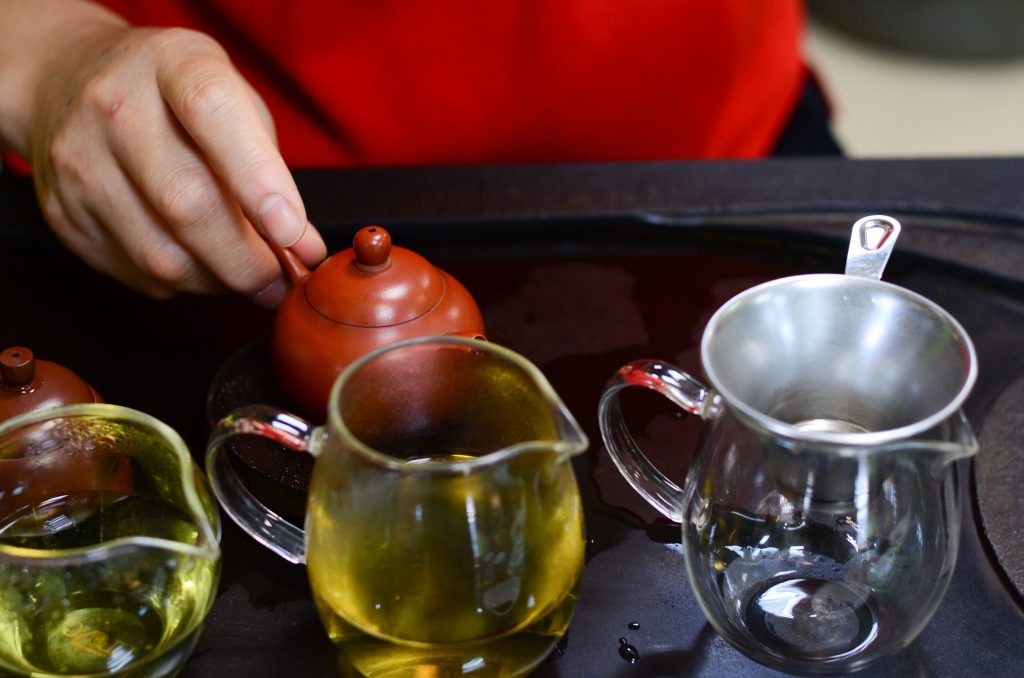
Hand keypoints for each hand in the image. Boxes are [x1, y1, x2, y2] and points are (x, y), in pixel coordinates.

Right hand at [24, 17, 324, 305]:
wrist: (67, 83)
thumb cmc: (174, 99)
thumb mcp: (231, 99)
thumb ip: (269, 167)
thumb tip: (302, 248)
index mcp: (172, 63)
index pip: (212, 111)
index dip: (258, 179)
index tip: (291, 231)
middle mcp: (115, 105)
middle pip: (186, 201)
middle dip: (246, 260)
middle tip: (280, 280)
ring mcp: (80, 161)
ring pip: (161, 253)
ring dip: (216, 280)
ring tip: (243, 275)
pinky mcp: (63, 213)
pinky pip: (136, 273)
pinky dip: (181, 282)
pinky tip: (196, 263)